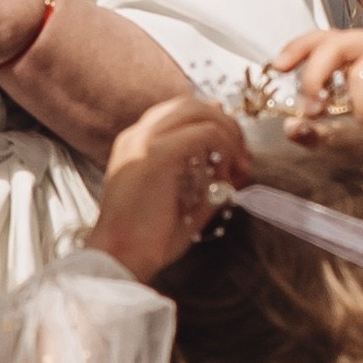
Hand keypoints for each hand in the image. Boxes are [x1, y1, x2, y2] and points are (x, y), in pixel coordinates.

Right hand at [89, 95, 250, 278]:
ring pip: (198, 111)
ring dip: (227, 132)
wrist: (120, 257)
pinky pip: (204, 133)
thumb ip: (202, 181)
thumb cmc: (147, 240)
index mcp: (134, 145)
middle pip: (189, 104)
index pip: (176, 114)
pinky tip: (229, 173)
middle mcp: (136, 135)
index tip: (233, 148)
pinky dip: (225, 147)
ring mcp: (144, 141)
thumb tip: (230, 169)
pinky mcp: (158, 153)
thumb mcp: (179, 202)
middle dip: (223, 123)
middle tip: (242, 154)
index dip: (210, 122)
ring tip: (240, 163)